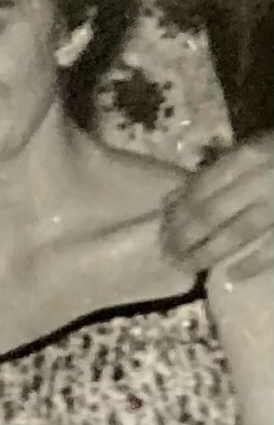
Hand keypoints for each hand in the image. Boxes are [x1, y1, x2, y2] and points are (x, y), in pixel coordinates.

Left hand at [162, 135, 273, 293]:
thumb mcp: (256, 149)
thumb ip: (218, 171)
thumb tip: (171, 200)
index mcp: (250, 155)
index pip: (200, 188)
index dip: (177, 211)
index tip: (161, 229)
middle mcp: (264, 178)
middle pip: (210, 214)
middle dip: (183, 237)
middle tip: (167, 254)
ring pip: (236, 234)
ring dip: (206, 253)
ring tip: (187, 266)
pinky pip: (272, 249)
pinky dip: (252, 264)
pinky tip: (231, 275)